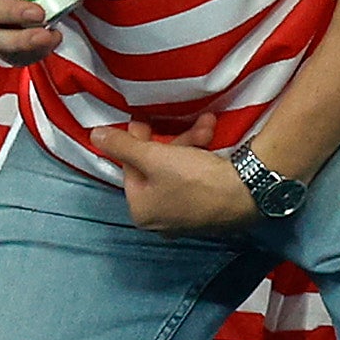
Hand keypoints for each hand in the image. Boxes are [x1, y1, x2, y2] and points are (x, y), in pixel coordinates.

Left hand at [90, 121, 258, 231]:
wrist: (246, 192)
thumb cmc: (192, 177)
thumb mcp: (152, 156)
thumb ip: (121, 145)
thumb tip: (93, 135)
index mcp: (141, 211)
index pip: (130, 169)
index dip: (136, 141)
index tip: (141, 120)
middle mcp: (161, 219)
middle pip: (156, 169)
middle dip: (171, 141)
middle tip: (176, 120)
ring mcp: (186, 216)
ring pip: (179, 169)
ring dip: (191, 142)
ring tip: (207, 124)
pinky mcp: (208, 208)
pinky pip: (197, 177)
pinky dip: (202, 156)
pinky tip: (213, 136)